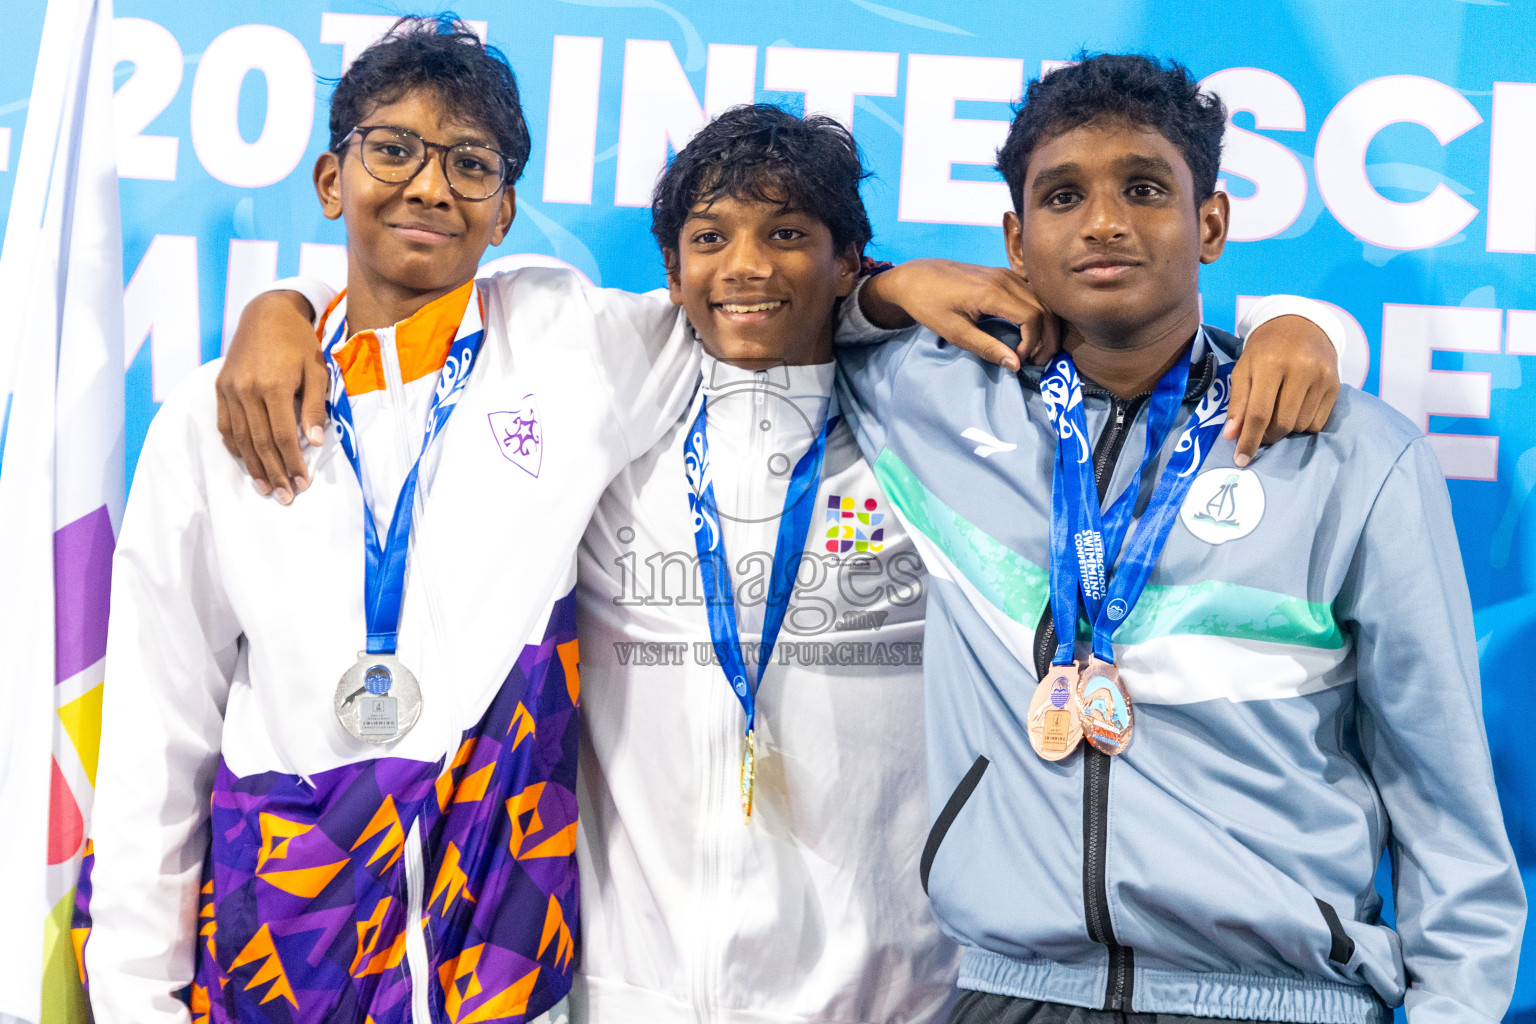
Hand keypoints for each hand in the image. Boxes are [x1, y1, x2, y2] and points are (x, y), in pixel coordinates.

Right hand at [214, 291, 328, 502]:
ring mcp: (230, 389)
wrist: (267, 313)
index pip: (283, 436)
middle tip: (286, 497)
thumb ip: (315, 407)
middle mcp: (247, 390)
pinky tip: (247, 463)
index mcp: (273, 386)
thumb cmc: (298, 343)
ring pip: (241, 438)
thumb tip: (313, 443)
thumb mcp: (316, 371)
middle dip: (274, 473)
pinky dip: (236, 447)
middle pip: (260, 443)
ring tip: (266, 488)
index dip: (293, 463)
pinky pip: (226, 425)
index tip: (304, 484)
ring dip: (254, 467)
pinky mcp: (220, 387)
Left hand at [859, 259, 1061, 370]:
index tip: (1020, 359)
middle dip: (1047, 337)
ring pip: (1041, 300)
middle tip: (1038, 360)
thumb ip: (986, 347)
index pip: (1033, 317)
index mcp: (992, 292)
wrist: (914, 277)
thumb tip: (1015, 364)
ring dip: (1045, 325)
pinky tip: (1028, 331)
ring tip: (1034, 349)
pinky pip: (1030, 293)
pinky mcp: (1001, 274)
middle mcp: (1004, 279)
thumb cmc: (928, 304)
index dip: (1034, 342)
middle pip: (1044, 308)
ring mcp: (1004, 274)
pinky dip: (1037, 312)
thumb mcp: (954, 331)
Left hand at [1224, 314, 1339, 466]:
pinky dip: (1302, 425)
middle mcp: (1301, 369)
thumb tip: (1232, 436)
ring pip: (1301, 425)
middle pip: (1282, 423)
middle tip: (1259, 433)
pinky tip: (1295, 410)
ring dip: (1285, 430)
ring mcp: (1322, 377)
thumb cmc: (1265, 349)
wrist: (1300, 324)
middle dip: (1267, 436)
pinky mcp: (1336, 385)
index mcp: (1272, 364)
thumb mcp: (1243, 369)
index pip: (1260, 413)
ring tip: (1276, 415)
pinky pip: (1318, 422)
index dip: (1249, 440)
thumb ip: (1238, 403)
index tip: (1241, 460)